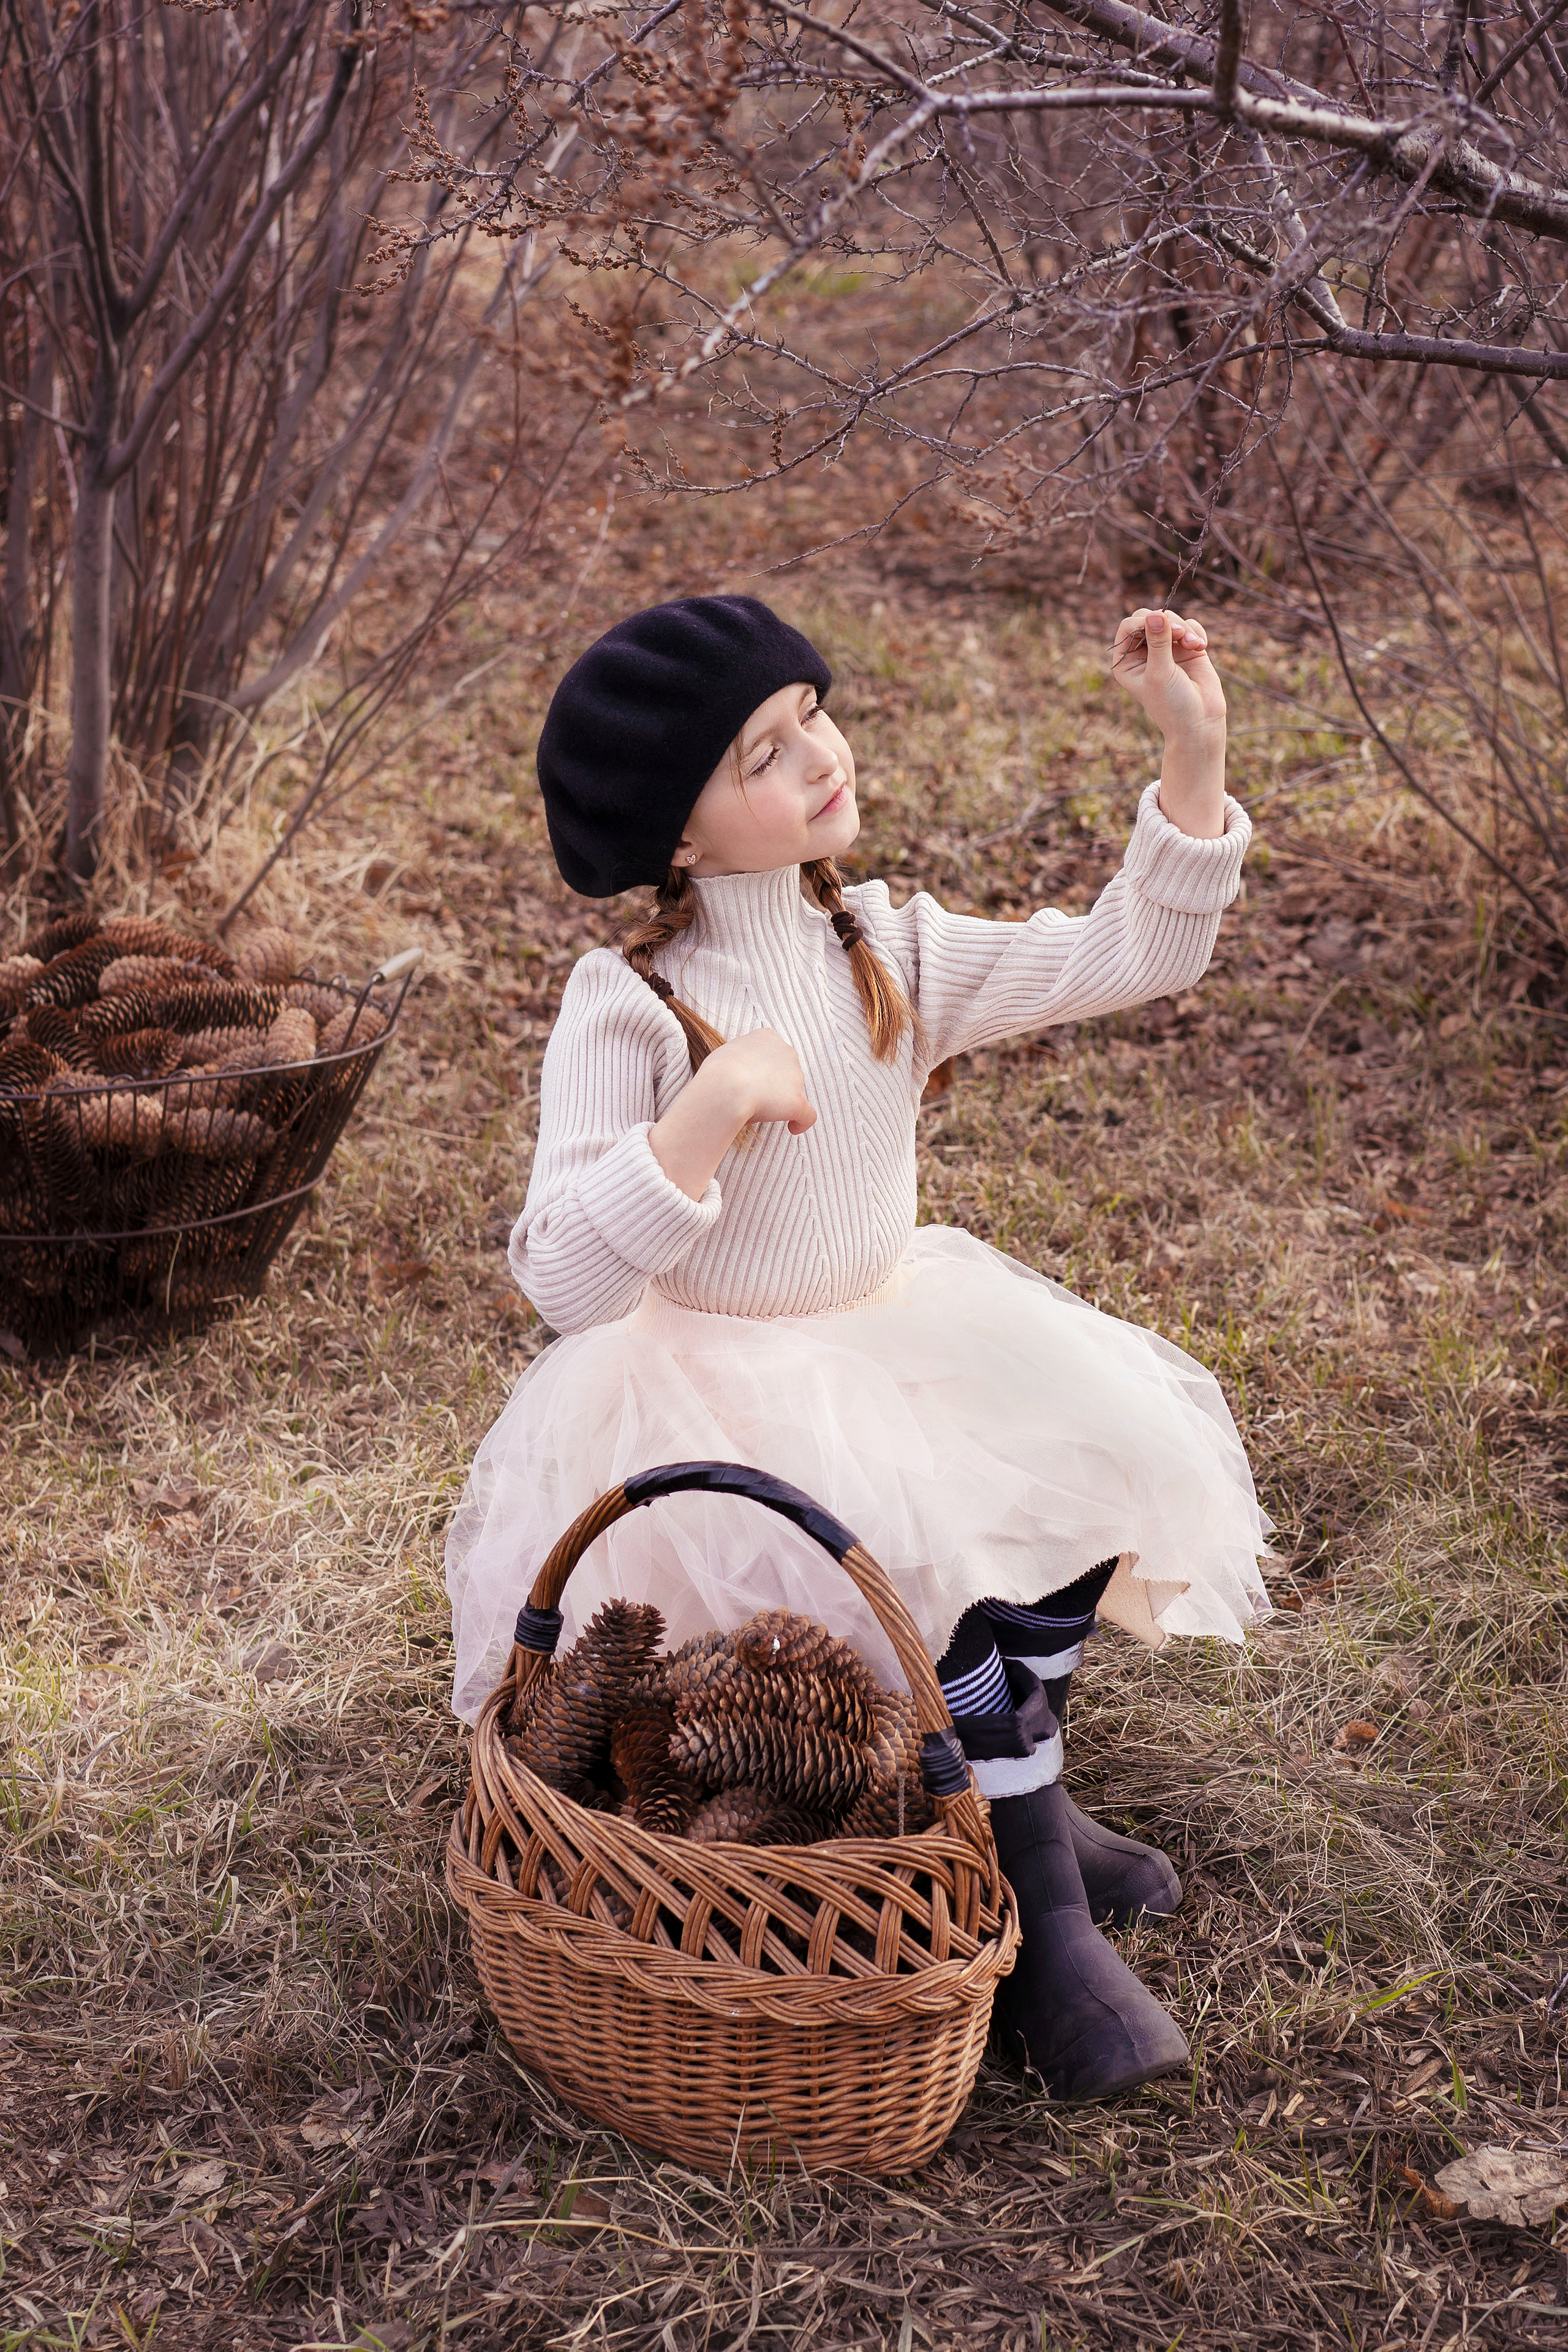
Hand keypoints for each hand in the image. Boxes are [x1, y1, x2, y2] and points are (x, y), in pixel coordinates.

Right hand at [700, 1029, 816, 1133]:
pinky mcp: (797, 1101)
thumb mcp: (726, 1054)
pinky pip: (807, 1115)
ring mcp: (795, 1077)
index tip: (751, 1079)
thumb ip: (739, 1060)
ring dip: (780, 1103)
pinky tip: (793, 1128)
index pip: (772, 1053)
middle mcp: (786, 1052)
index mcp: (767, 1037)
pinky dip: (801, 1122)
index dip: (763, 1068)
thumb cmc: (717, 1072)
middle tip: (751, 1097)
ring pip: (793, 1092)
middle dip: (773, 1085)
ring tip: (756, 1112)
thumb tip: (740, 1074)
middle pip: (785, 1072)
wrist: (724, 1087)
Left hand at [1111, 608, 1225, 741]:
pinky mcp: (1187, 648)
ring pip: (1171, 619)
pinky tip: (1201, 646)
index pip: (1129, 627)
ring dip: (1184, 629)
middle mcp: (1144, 653)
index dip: (1143, 621)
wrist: (1200, 722)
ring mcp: (1166, 649)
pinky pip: (1190, 625)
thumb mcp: (1160, 673)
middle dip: (1166, 622)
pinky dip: (1196, 632)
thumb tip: (1155, 614)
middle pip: (1150, 618)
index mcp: (1127, 662)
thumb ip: (1158, 642)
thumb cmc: (1172, 704)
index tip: (1159, 625)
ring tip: (1193, 645)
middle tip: (1179, 633)